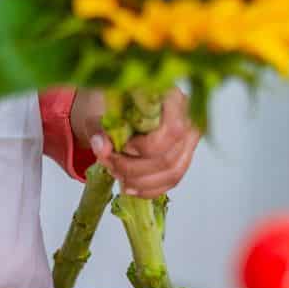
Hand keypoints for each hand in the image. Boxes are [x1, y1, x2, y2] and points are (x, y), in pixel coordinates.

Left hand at [73, 88, 198, 198]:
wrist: (123, 108)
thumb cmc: (118, 106)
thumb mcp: (103, 112)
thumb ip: (100, 129)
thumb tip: (101, 148)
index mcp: (172, 98)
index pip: (173, 130)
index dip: (147, 147)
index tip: (124, 147)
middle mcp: (187, 118)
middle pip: (169, 158)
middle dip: (134, 168)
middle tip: (110, 164)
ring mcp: (189, 140)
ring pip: (172, 173)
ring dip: (139, 181)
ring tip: (117, 174)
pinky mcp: (184, 156)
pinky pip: (172, 181)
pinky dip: (148, 189)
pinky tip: (130, 186)